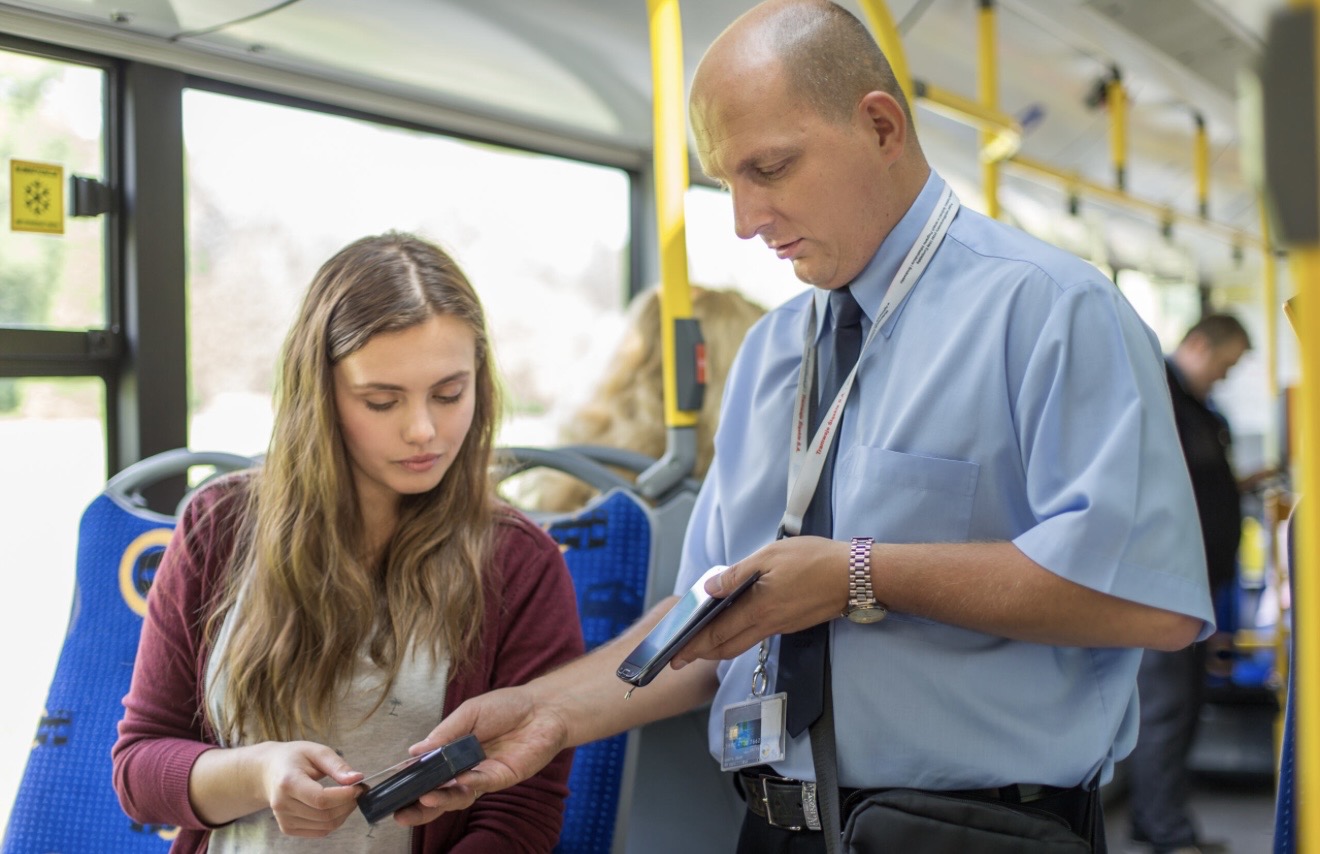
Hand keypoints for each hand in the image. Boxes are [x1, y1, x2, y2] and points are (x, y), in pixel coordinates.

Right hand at [256, 741, 363, 836]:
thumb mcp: (316, 752)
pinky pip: (319, 831)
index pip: (321, 799)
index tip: (359, 787)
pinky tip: (336, 807)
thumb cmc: (294, 758)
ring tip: (348, 798)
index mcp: (288, 782)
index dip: (344, 796)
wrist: (269, 771)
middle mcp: (282, 804)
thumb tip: (357, 778)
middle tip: (358, 791)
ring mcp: (283, 819)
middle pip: (324, 815)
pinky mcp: (287, 828)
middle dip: (348, 804)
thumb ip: (337, 765)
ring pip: (325, 826)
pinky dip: (334, 821)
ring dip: (344, 814)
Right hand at [392, 686, 569, 826]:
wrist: (542, 707)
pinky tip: (457, 780)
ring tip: (424, 797)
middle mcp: (466, 769)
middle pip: (439, 794)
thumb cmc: (505, 707)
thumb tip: (413, 752)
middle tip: (400, 812)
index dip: (412, 782)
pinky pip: (482, 784)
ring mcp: (484, 775)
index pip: (428, 774)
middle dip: (419, 806)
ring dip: (441, 799)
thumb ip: (444, 734)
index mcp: (454, 754)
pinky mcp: (503, 777)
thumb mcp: (469, 713)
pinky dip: (468, 783)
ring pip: (458, 796)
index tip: (392, 787)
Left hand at [672, 535, 849, 666]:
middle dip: (701, 653)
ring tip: (701, 641)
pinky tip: (733, 622)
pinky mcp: (791, 623)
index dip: (694, 645)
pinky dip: (738, 633)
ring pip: (742, 641)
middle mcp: (768, 624)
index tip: (675, 656)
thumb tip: (710, 587)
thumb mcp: (771, 556)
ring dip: (719, 644)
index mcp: (759, 608)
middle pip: (727, 646)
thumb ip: (738, 574)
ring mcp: (781, 626)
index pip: (718, 634)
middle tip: (681, 657)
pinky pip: (757, 633)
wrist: (855, 576)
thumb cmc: (815, 560)